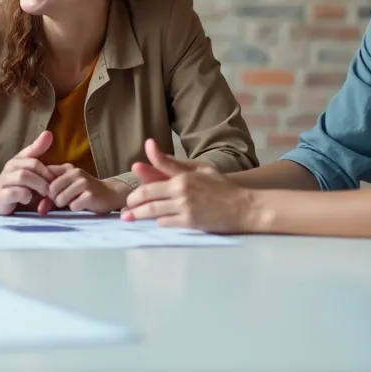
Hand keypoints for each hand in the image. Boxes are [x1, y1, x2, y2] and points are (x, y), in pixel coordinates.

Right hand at [0, 131, 55, 214]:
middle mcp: (10, 167)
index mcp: (18, 159)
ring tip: (44, 194)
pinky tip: (28, 199)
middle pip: (31, 165)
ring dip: (38, 185)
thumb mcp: (27, 166)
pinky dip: (25, 196)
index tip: (54, 178)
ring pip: (23, 176)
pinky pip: (15, 192)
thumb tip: (49, 133)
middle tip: (52, 188)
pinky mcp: (1, 196)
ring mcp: (4, 181)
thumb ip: (37, 151)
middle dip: (45, 176)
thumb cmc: (16, 182)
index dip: (46, 168)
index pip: (33, 154)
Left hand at [37, 165, 130, 214]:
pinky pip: (73, 206)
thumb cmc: (83, 192)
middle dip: (54, 199)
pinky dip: (75, 208)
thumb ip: (52, 193)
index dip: (43, 189)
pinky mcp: (90, 195)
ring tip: (74, 202)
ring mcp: (83, 182)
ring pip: (60, 199)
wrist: (109, 194)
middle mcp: (75, 172)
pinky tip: (83, 205)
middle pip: (51, 190)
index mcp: (66, 168)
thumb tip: (40, 207)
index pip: (45, 176)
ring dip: (65, 205)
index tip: (48, 195)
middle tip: (64, 201)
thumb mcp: (67, 187)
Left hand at [121, 139, 258, 232]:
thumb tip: (150, 148)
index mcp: (182, 177)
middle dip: (133, 204)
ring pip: (153, 212)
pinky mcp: (190, 223)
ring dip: (139, 215)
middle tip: (127, 209)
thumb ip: (174, 163)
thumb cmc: (222, 187)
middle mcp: (181, 191)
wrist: (243, 207)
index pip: (150, 182)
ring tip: (130, 218)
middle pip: (147, 197)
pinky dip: (159, 223)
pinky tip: (156, 222)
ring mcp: (185, 207)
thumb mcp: (199, 169)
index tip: (129, 195)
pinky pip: (166, 223)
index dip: (136, 189)